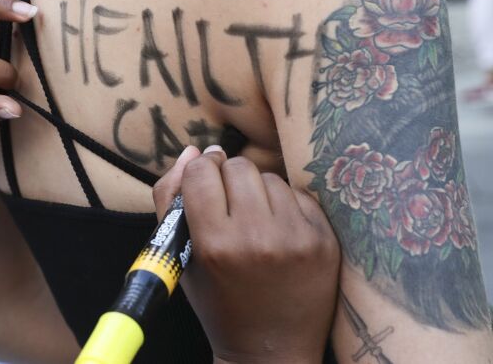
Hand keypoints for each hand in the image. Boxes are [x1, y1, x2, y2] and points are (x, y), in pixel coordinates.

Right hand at [153, 146, 340, 363]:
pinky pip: (299, 195)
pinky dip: (285, 206)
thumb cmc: (216, 301)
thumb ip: (170, 199)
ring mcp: (296, 238)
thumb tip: (192, 151)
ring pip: (270, 178)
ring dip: (258, 191)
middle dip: (229, 178)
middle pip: (239, 167)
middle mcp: (257, 238)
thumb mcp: (179, 256)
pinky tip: (278, 231)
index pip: (202, 172)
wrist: (271, 352)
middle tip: (229, 203)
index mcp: (214, 244)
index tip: (203, 181)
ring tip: (255, 221)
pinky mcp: (324, 241)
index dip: (200, 171)